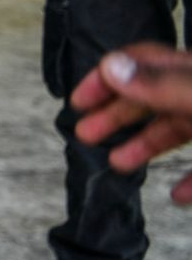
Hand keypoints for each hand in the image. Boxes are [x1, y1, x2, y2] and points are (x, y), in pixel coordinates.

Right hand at [72, 43, 191, 203]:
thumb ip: (163, 85)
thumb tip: (112, 67)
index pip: (142, 64)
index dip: (106, 79)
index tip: (78, 102)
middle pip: (153, 99)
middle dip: (115, 116)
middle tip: (85, 134)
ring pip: (177, 131)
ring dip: (144, 146)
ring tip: (118, 164)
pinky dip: (189, 181)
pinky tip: (177, 196)